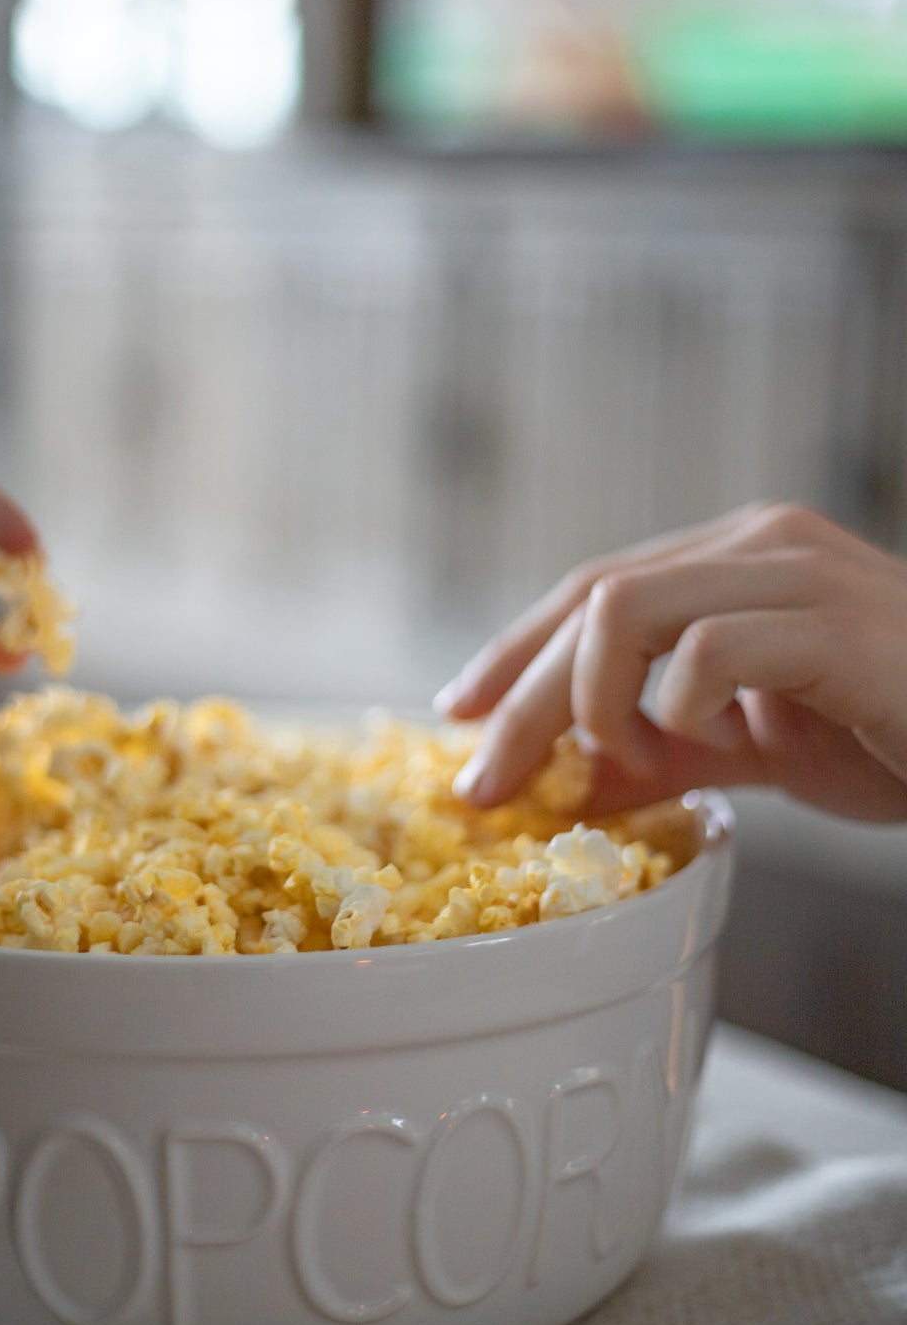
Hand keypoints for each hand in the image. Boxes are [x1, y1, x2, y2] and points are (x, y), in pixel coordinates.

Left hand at [435, 502, 906, 822]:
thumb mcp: (752, 750)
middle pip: (590, 598)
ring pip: (624, 608)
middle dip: (521, 698)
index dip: (515, 651)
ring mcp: (795, 571)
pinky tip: (712, 749)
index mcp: (733, 558)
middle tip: (486, 782)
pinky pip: (707, 652)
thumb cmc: (891, 731)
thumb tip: (568, 783)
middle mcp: (757, 541)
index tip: (460, 715)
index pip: (589, 587)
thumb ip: (663, 754)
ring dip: (592, 701)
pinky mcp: (831, 623)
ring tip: (619, 763)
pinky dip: (680, 710)